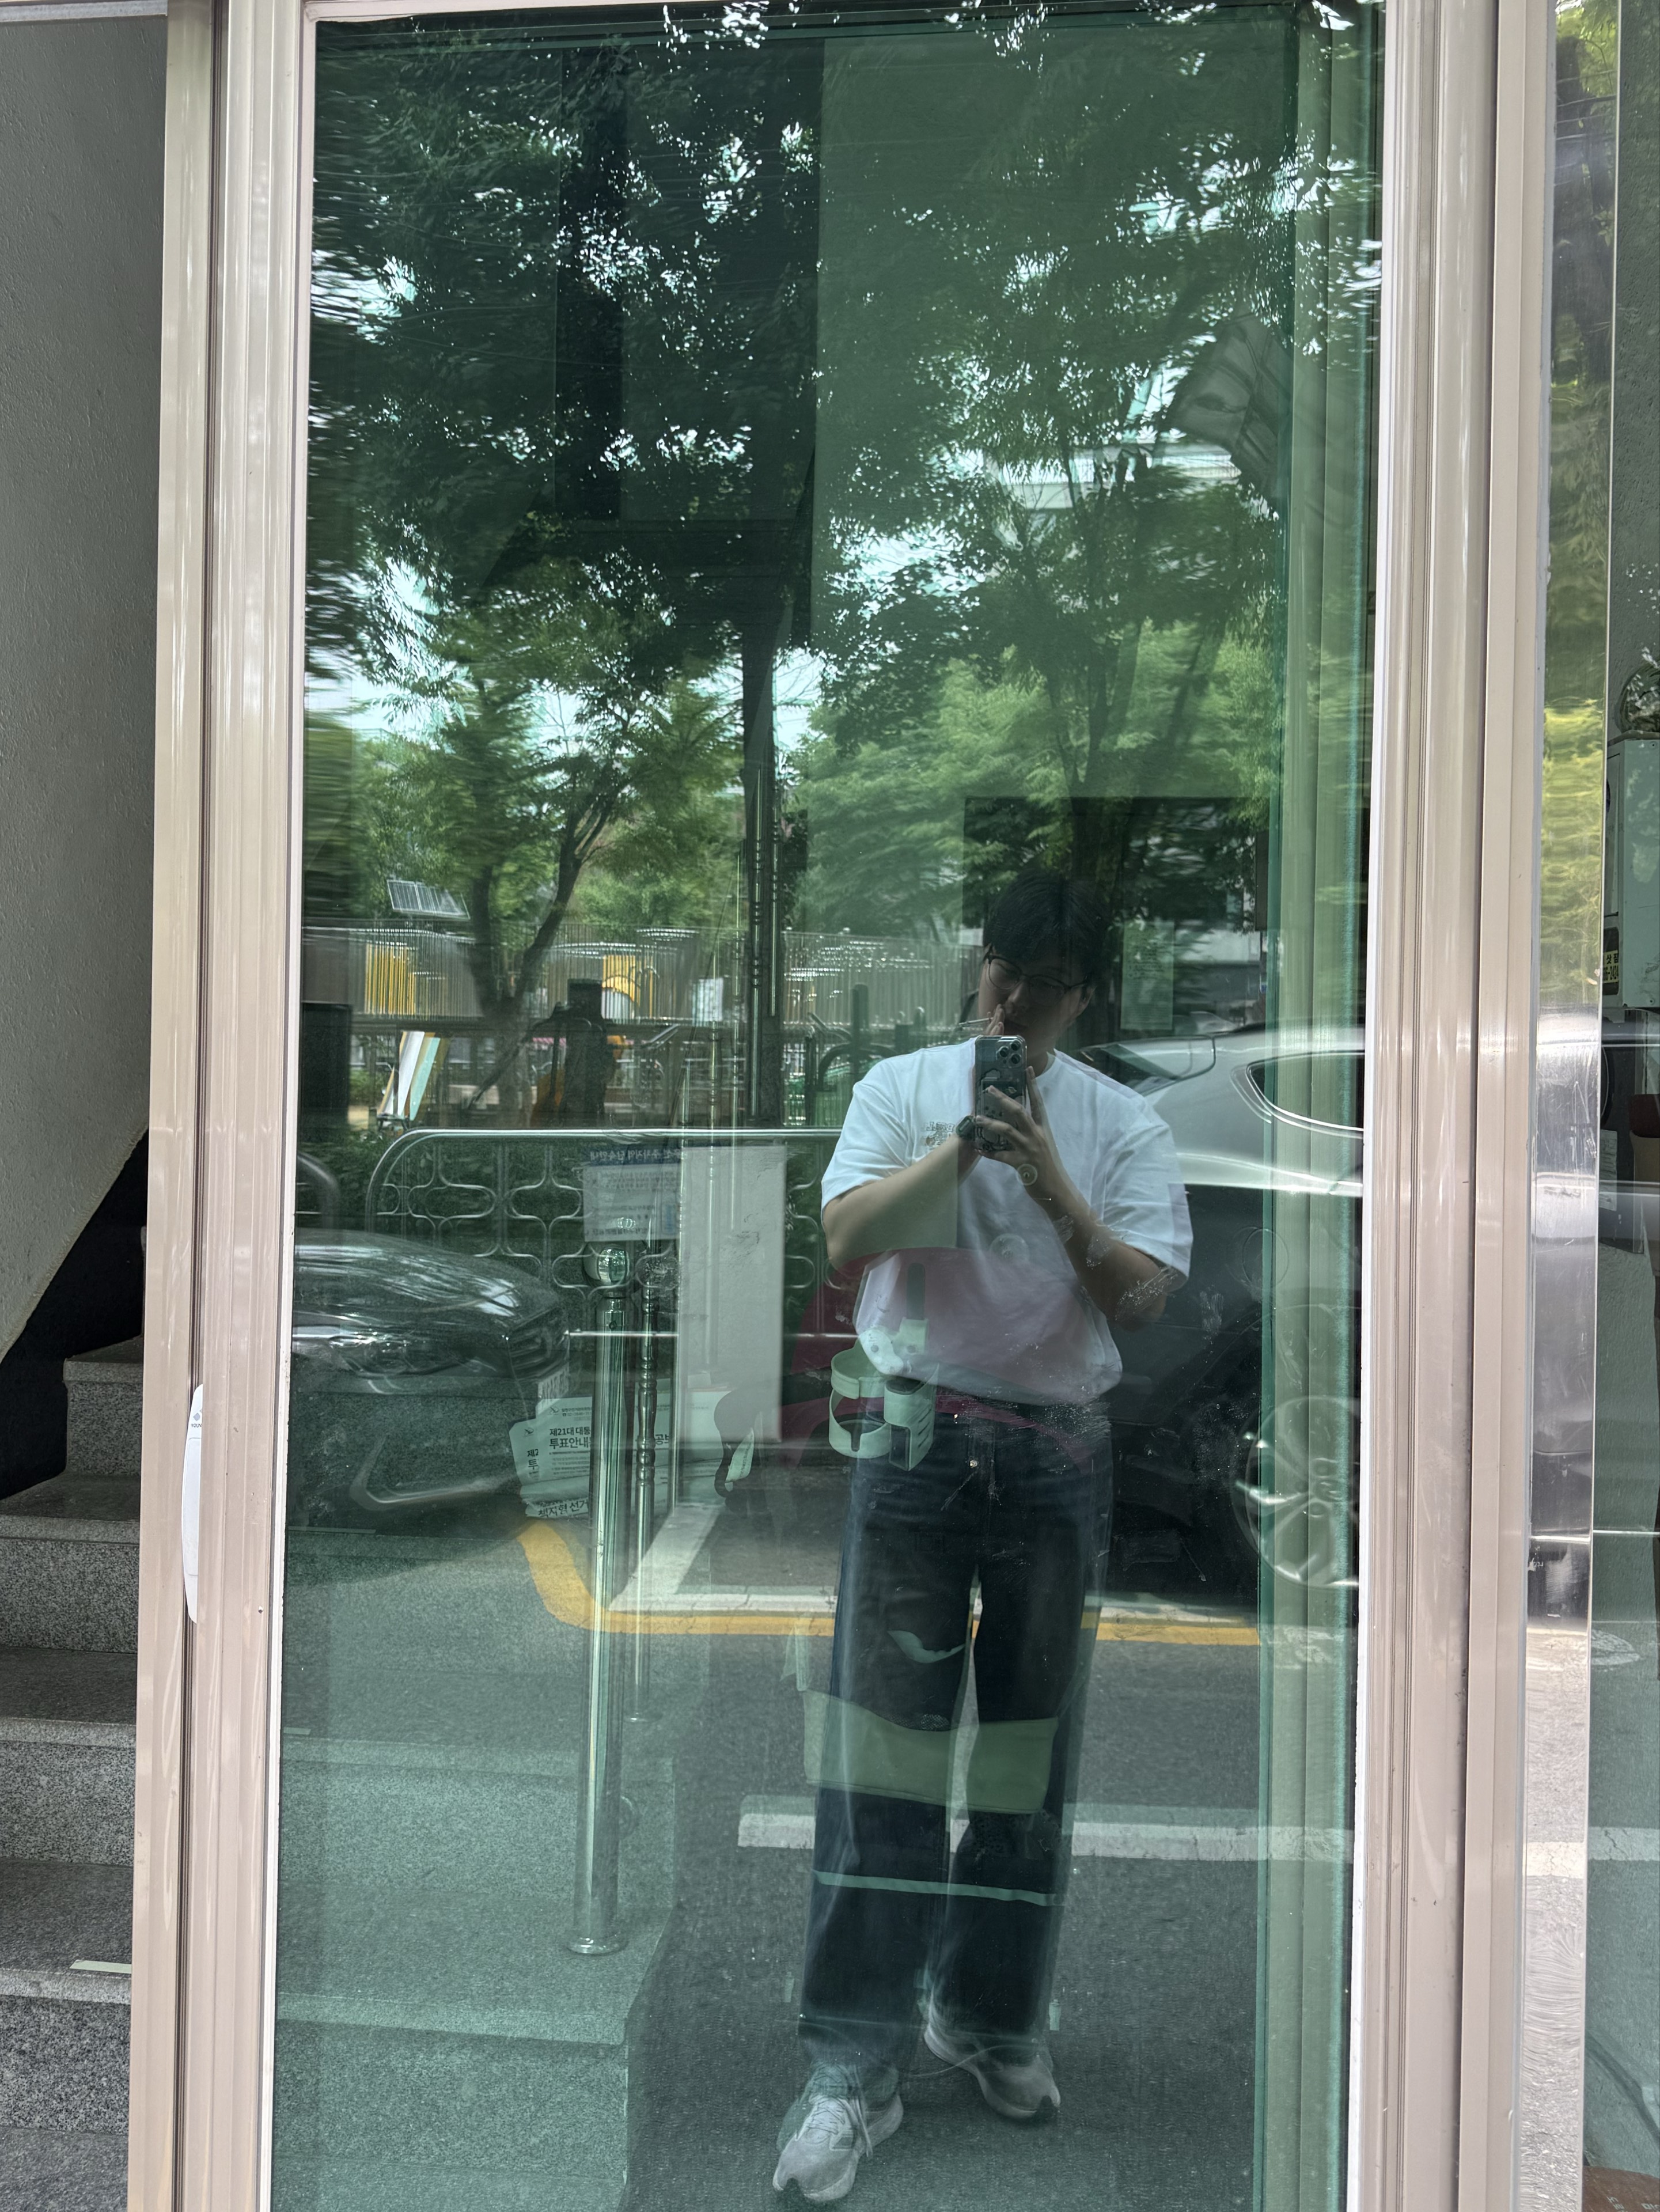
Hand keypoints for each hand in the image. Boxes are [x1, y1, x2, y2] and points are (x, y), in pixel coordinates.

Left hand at [972, 1076, 1076, 1214]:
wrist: (1055, 1190)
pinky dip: (988, 1152)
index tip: (1028, 1069)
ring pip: (1007, 1130)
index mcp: (1043, 1129)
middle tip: (989, 1089)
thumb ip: (1032, 1132)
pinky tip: (978, 1148)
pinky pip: (1000, 1155)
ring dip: (990, 1123)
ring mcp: (1029, 1149)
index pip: (1038, 1102)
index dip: (1033, 1085)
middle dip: (1003, 1099)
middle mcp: (1036, 1135)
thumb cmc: (1048, 1167)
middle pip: (1018, 1111)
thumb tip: (1018, 1122)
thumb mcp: (1043, 1145)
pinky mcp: (1021, 1163)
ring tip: (976, 1119)